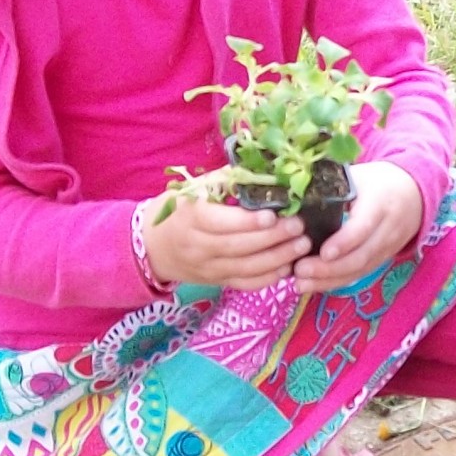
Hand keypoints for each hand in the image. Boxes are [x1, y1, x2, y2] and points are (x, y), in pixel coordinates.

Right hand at [143, 196, 308, 291]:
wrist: (154, 246)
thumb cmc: (179, 210)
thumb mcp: (194, 189)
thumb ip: (226, 182)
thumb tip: (264, 171)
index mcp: (191, 218)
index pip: (221, 224)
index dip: (248, 222)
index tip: (273, 215)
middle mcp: (198, 247)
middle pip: (238, 247)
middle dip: (272, 239)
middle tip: (299, 228)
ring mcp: (208, 268)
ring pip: (246, 268)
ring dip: (278, 259)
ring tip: (302, 246)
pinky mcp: (217, 282)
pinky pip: (246, 283)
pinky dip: (269, 278)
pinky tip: (288, 266)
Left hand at [293, 161, 422, 295]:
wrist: (413, 193)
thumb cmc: (376, 182)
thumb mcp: (356, 177)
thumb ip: (329, 189)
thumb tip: (291, 200)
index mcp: (380, 202)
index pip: (363, 227)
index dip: (344, 242)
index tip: (323, 252)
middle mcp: (387, 229)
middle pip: (361, 255)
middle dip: (330, 268)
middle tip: (300, 271)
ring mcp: (388, 248)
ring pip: (360, 270)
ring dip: (329, 280)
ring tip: (300, 283)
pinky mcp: (383, 259)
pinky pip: (360, 274)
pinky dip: (336, 282)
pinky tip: (314, 284)